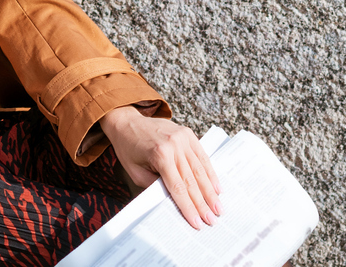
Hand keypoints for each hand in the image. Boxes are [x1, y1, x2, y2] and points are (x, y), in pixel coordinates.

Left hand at [99, 106, 220, 229]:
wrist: (127, 122)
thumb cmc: (129, 148)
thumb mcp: (136, 172)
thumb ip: (156, 187)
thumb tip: (175, 202)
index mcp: (160, 155)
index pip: (178, 187)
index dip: (188, 207)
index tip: (197, 223)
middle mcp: (174, 145)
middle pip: (192, 180)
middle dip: (203, 203)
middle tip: (212, 220)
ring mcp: (183, 138)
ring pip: (200, 169)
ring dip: (210, 191)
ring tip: (218, 208)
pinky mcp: (188, 134)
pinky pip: (202, 156)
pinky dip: (210, 173)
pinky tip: (216, 187)